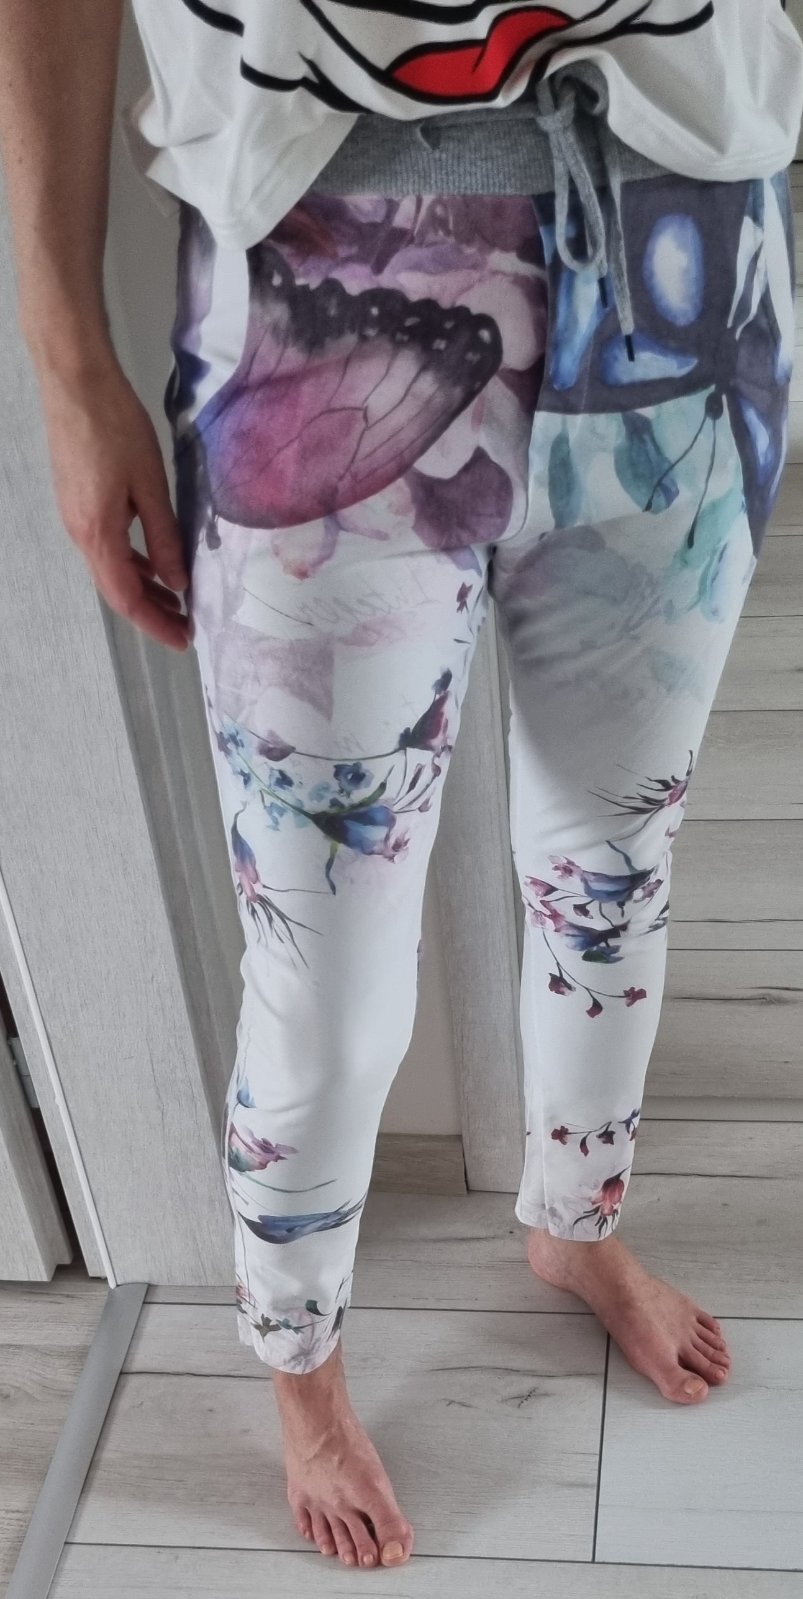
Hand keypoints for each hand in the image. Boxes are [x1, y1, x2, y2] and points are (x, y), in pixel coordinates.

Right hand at [36, 353, 191, 651]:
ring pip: (111, 568)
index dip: (156, 623)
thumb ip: (164, 536)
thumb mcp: (150, 484)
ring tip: (178, 600)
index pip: (127, 597)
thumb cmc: (115, 426)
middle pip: (117, 589)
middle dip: (152, 612)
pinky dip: (132, 562)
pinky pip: (106, 546)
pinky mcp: (78, 502)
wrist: (75, 382)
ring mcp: (76, 517)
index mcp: (97, 533)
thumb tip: (178, 580)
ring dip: (143, 588)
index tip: (184, 639)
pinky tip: (154, 562)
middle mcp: (80, 532)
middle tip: (186, 626)